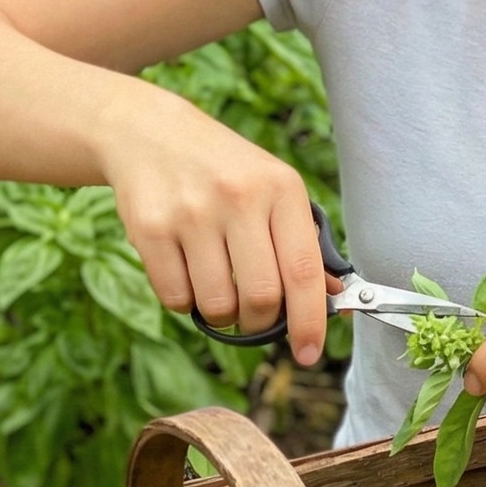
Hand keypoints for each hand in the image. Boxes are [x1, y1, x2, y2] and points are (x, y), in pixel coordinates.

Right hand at [101, 78, 336, 363]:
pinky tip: (187, 273)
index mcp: (281, 189)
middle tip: (254, 317)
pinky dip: (185, 303)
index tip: (309, 353)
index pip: (304, 272)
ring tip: (219, 290)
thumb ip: (304, 246)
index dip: (309, 322)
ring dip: (222, 315)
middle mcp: (238, 197)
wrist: (150, 133)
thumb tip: (335, 302)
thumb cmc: (226, 172)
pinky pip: (176, 298)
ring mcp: (191, 212)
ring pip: (217, 304)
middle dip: (260, 323)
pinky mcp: (150, 228)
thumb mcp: (273, 192)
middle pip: (261, 297)